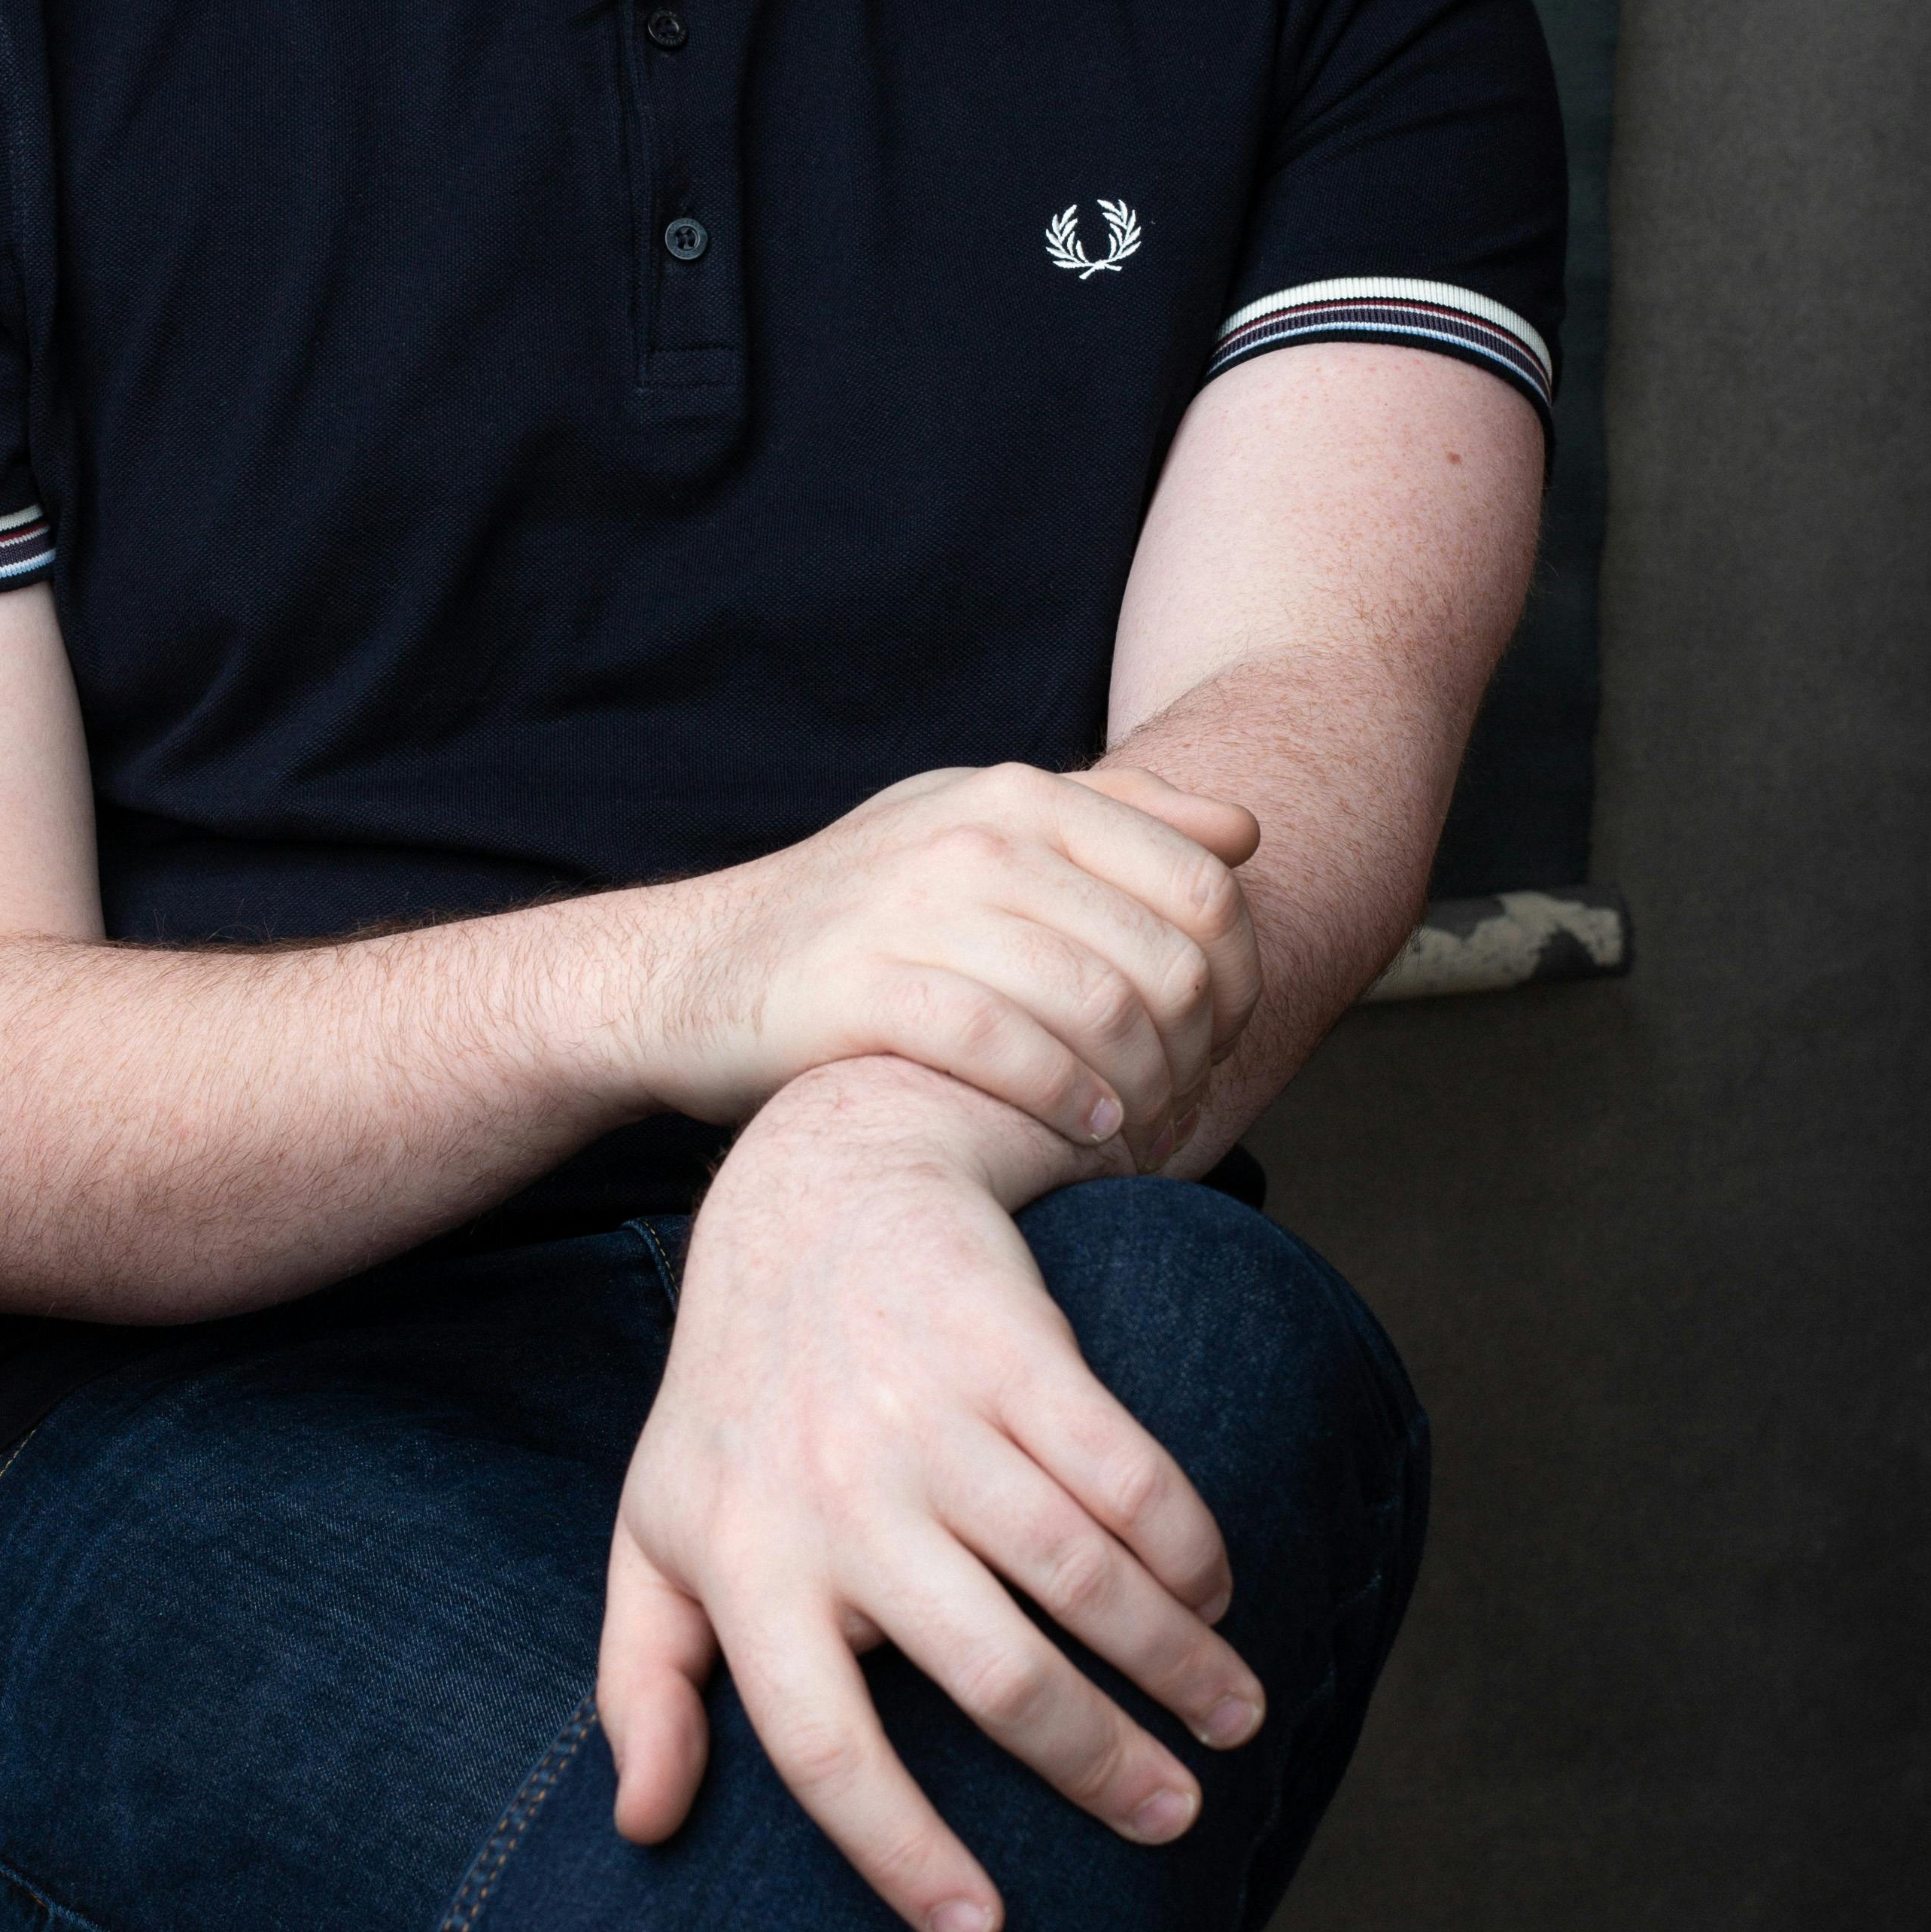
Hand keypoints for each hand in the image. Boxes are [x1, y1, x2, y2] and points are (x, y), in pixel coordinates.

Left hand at [598, 1062, 1264, 1931]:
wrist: (816, 1193)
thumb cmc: (740, 1402)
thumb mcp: (659, 1532)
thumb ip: (642, 1684)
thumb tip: (641, 1829)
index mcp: (745, 1564)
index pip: (820, 1747)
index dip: (900, 1851)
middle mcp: (837, 1496)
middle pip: (992, 1673)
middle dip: (1101, 1768)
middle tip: (1173, 1823)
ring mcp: (930, 1415)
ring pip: (1081, 1576)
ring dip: (1176, 1664)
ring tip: (1231, 1720)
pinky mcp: (1016, 1344)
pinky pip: (1127, 1470)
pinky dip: (1188, 1546)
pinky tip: (1216, 1593)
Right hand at [635, 759, 1261, 1162]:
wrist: (689, 971)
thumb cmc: (861, 918)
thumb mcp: (974, 831)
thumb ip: (1109, 822)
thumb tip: (1241, 832)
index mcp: (1018, 795)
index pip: (1202, 887)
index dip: (1239, 979)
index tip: (1219, 1041)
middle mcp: (974, 837)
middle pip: (1167, 958)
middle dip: (1199, 1051)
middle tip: (1183, 1104)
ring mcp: (916, 909)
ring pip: (1101, 1008)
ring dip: (1145, 1092)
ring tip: (1139, 1132)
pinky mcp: (865, 990)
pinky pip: (1010, 1051)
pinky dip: (1069, 1106)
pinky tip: (1085, 1136)